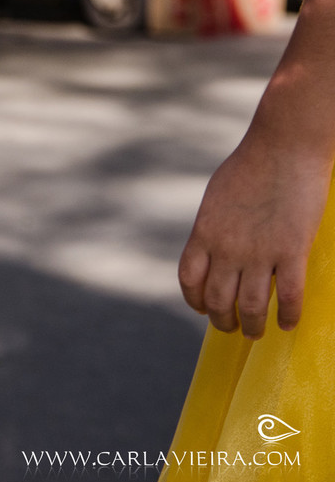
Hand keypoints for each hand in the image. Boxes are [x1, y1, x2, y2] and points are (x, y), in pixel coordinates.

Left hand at [178, 133, 331, 338]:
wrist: (282, 148)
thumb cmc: (249, 167)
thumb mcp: (216, 199)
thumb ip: (213, 228)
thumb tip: (213, 247)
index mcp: (204, 234)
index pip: (189, 281)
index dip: (195, 301)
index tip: (203, 309)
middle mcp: (227, 249)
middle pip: (217, 299)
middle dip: (222, 320)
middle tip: (231, 328)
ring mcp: (259, 252)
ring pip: (251, 306)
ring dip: (251, 326)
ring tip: (255, 333)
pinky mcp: (292, 251)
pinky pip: (289, 296)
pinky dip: (288, 316)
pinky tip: (288, 324)